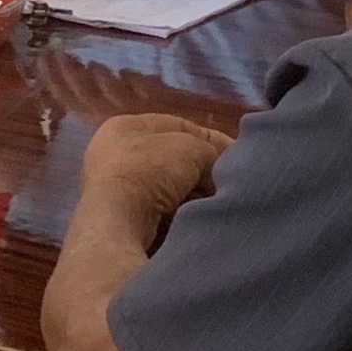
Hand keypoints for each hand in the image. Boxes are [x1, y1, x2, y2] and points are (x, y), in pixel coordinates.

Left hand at [79, 113, 233, 240]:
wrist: (119, 223)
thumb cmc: (151, 171)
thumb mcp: (192, 149)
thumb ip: (211, 152)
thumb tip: (219, 169)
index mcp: (124, 127)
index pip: (179, 127)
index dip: (212, 140)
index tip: (238, 156)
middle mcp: (113, 154)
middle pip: (174, 159)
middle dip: (203, 170)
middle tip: (228, 183)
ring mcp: (112, 189)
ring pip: (168, 187)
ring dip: (193, 194)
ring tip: (215, 203)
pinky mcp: (118, 219)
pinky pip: (160, 211)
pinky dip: (180, 214)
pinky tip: (197, 220)